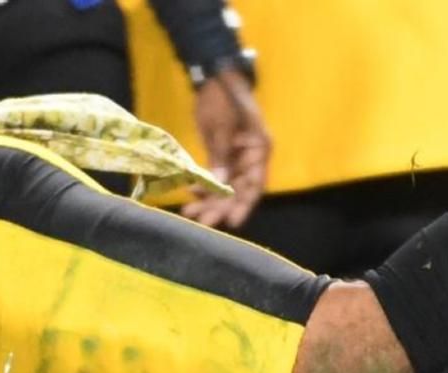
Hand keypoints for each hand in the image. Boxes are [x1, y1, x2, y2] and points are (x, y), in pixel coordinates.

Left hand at [184, 70, 269, 229]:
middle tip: (202, 221)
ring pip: (225, 187)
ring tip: (189, 212)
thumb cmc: (222, 96)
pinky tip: (190, 194)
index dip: (244, 204)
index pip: (255, 182)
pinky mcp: (222, 156)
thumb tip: (219, 183)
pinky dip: (204, 187)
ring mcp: (237, 157)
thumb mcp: (221, 125)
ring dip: (209, 200)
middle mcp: (251, 157)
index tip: (232, 221)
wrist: (212, 76)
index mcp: (259, 147)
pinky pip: (215, 178)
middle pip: (239, 189)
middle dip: (220, 206)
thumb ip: (221, 154)